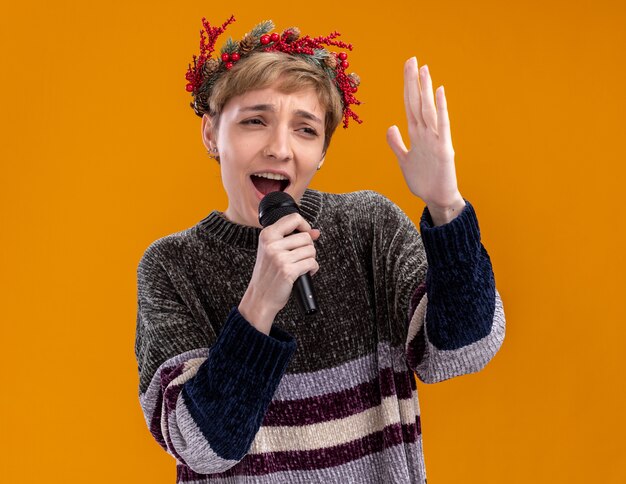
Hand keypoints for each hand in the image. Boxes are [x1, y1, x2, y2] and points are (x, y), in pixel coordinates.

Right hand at [239, 213, 319, 333]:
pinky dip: (312, 269)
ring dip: (310, 259)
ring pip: (311, 250)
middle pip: (306, 237)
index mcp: (267, 235)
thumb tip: (316, 232)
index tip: (306, 234)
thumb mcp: (274, 251)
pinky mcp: (288, 270)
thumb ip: (294, 238)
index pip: (294, 218)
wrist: (260, 297)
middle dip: (308, 248)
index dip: (305, 225)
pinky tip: (304, 273)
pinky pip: (312, 263)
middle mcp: (272, 244)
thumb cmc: (268, 274)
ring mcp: (279, 257)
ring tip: (300, 266)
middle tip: (300, 258)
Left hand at [386, 58, 464, 222]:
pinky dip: (440, 109)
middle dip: (414, 82)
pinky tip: (438, 93)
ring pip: (428, 110)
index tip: (408, 68)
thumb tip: (391, 127)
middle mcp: (426, 133)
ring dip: (426, 90)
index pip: (410, 105)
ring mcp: (435, 139)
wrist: (437, 199)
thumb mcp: (404, 160)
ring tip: (424, 70)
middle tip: (412, 60)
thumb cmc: (424, 181)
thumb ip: (397, 144)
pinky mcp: (444, 149)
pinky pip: (442, 126)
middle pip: (417, 103)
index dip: (407, 87)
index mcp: (416, 135)